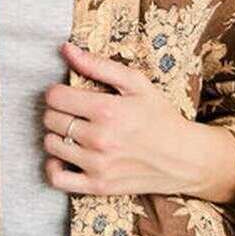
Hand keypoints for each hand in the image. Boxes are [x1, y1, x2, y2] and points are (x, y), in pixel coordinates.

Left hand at [43, 41, 234, 204]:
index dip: (57, 91)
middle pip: (51, 119)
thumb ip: (99, 65)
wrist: (184, 158)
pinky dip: (53, 166)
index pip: (55, 97)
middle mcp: (100, 139)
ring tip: (74, 131)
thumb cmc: (160, 117)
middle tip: (73, 111)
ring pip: (51, 144)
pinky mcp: (98, 186)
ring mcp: (97, 165)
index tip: (67, 94)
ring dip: (57, 135)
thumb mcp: (137, 84)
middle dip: (57, 111)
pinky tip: (64, 156)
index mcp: (107, 110)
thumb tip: (66, 49)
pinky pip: (57, 178)